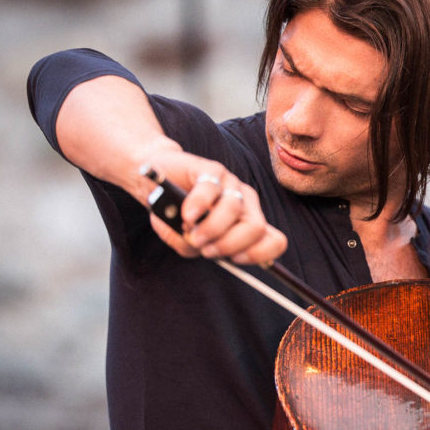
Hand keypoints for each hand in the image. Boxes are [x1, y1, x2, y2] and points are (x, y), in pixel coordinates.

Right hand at [141, 151, 286, 265]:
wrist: (155, 184)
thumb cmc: (176, 217)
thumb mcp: (187, 241)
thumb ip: (193, 248)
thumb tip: (198, 246)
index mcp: (248, 222)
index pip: (275, 241)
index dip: (258, 254)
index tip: (233, 260)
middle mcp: (246, 203)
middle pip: (256, 227)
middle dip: (229, 245)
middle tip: (205, 249)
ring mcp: (230, 184)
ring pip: (233, 209)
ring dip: (211, 228)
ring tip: (191, 232)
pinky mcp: (210, 170)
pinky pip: (211, 188)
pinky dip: (198, 206)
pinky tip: (187, 215)